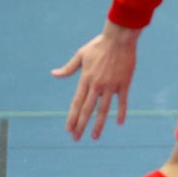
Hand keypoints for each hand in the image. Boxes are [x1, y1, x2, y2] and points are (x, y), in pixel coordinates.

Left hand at [52, 21, 140, 140]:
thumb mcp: (81, 55)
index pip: (76, 103)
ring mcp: (111, 85)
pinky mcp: (124, 83)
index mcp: (85, 79)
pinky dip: (121, 112)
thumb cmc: (100, 44)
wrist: (119, 38)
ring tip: (95, 137)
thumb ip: (69, 68)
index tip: (69, 129)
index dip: (72, 117)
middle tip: (77, 138)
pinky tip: (119, 122)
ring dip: (98, 124)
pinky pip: (122, 101)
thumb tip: (53, 74)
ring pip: (103, 109)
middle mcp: (97, 85)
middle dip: (81, 126)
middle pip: (87, 109)